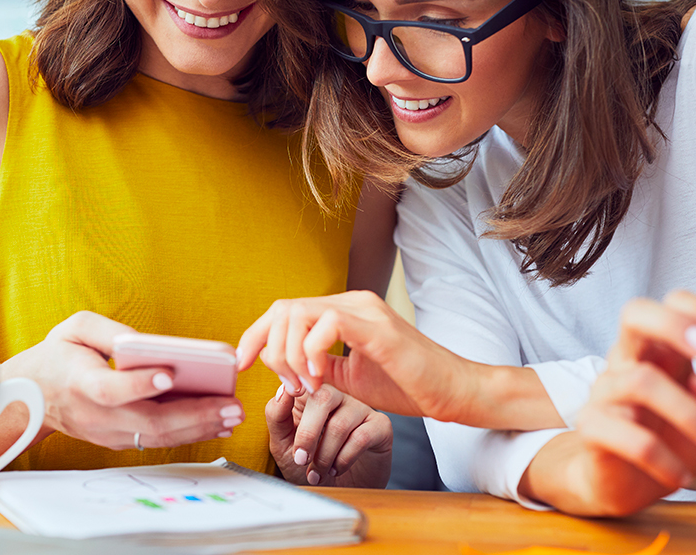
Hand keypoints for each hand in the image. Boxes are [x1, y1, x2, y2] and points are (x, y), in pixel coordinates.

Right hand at [1, 311, 244, 452]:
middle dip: (194, 415)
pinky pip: (156, 441)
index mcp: (81, 382)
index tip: (171, 374)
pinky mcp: (117, 440)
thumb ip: (109, 331)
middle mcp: (95, 415)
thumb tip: (147, 343)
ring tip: (233, 415)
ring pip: (156, 438)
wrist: (29, 396)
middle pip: (147, 422)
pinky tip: (216, 422)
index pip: (112, 390)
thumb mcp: (76, 327)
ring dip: (199, 428)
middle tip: (231, 405)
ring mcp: (106, 433)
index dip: (140, 384)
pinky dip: (188, 434)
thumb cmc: (59, 354)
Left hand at [238, 292, 558, 429]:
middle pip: (284, 308)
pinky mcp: (377, 326)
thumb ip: (320, 367)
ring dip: (289, 354)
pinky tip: (322, 379)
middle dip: (268, 348)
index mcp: (345, 311)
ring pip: (299, 312)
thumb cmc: (409, 386)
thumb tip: (286, 370)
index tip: (242, 364)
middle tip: (287, 384)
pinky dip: (312, 353)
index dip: (256, 335)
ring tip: (305, 384)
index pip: (286, 310)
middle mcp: (352, 302)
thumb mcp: (351, 378)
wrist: (453, 392)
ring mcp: (365, 310)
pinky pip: (326, 324)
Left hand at [267, 383, 391, 487]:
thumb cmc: (308, 465)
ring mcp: (359, 409)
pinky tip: (336, 469)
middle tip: (300, 460)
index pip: (302, 383)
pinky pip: (361, 437)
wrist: (336, 492)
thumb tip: (283, 390)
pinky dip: (344, 458)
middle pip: (323, 398)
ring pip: (340, 423)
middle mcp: (337, 396)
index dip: (292, 395)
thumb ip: (277, 416)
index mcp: (310, 396)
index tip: (287, 419)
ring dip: (324, 455)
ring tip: (317, 473)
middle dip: (307, 434)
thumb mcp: (282, 444)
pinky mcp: (379, 426)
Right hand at [521, 290, 695, 516]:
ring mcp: (605, 391)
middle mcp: (629, 361)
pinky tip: (682, 477)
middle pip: (634, 315)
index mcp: (661, 351)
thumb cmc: (675, 438)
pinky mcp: (591, 426)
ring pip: (640, 381)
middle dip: (673, 324)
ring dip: (690, 413)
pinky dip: (662, 459)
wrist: (628, 483)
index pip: (671, 305)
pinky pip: (626, 435)